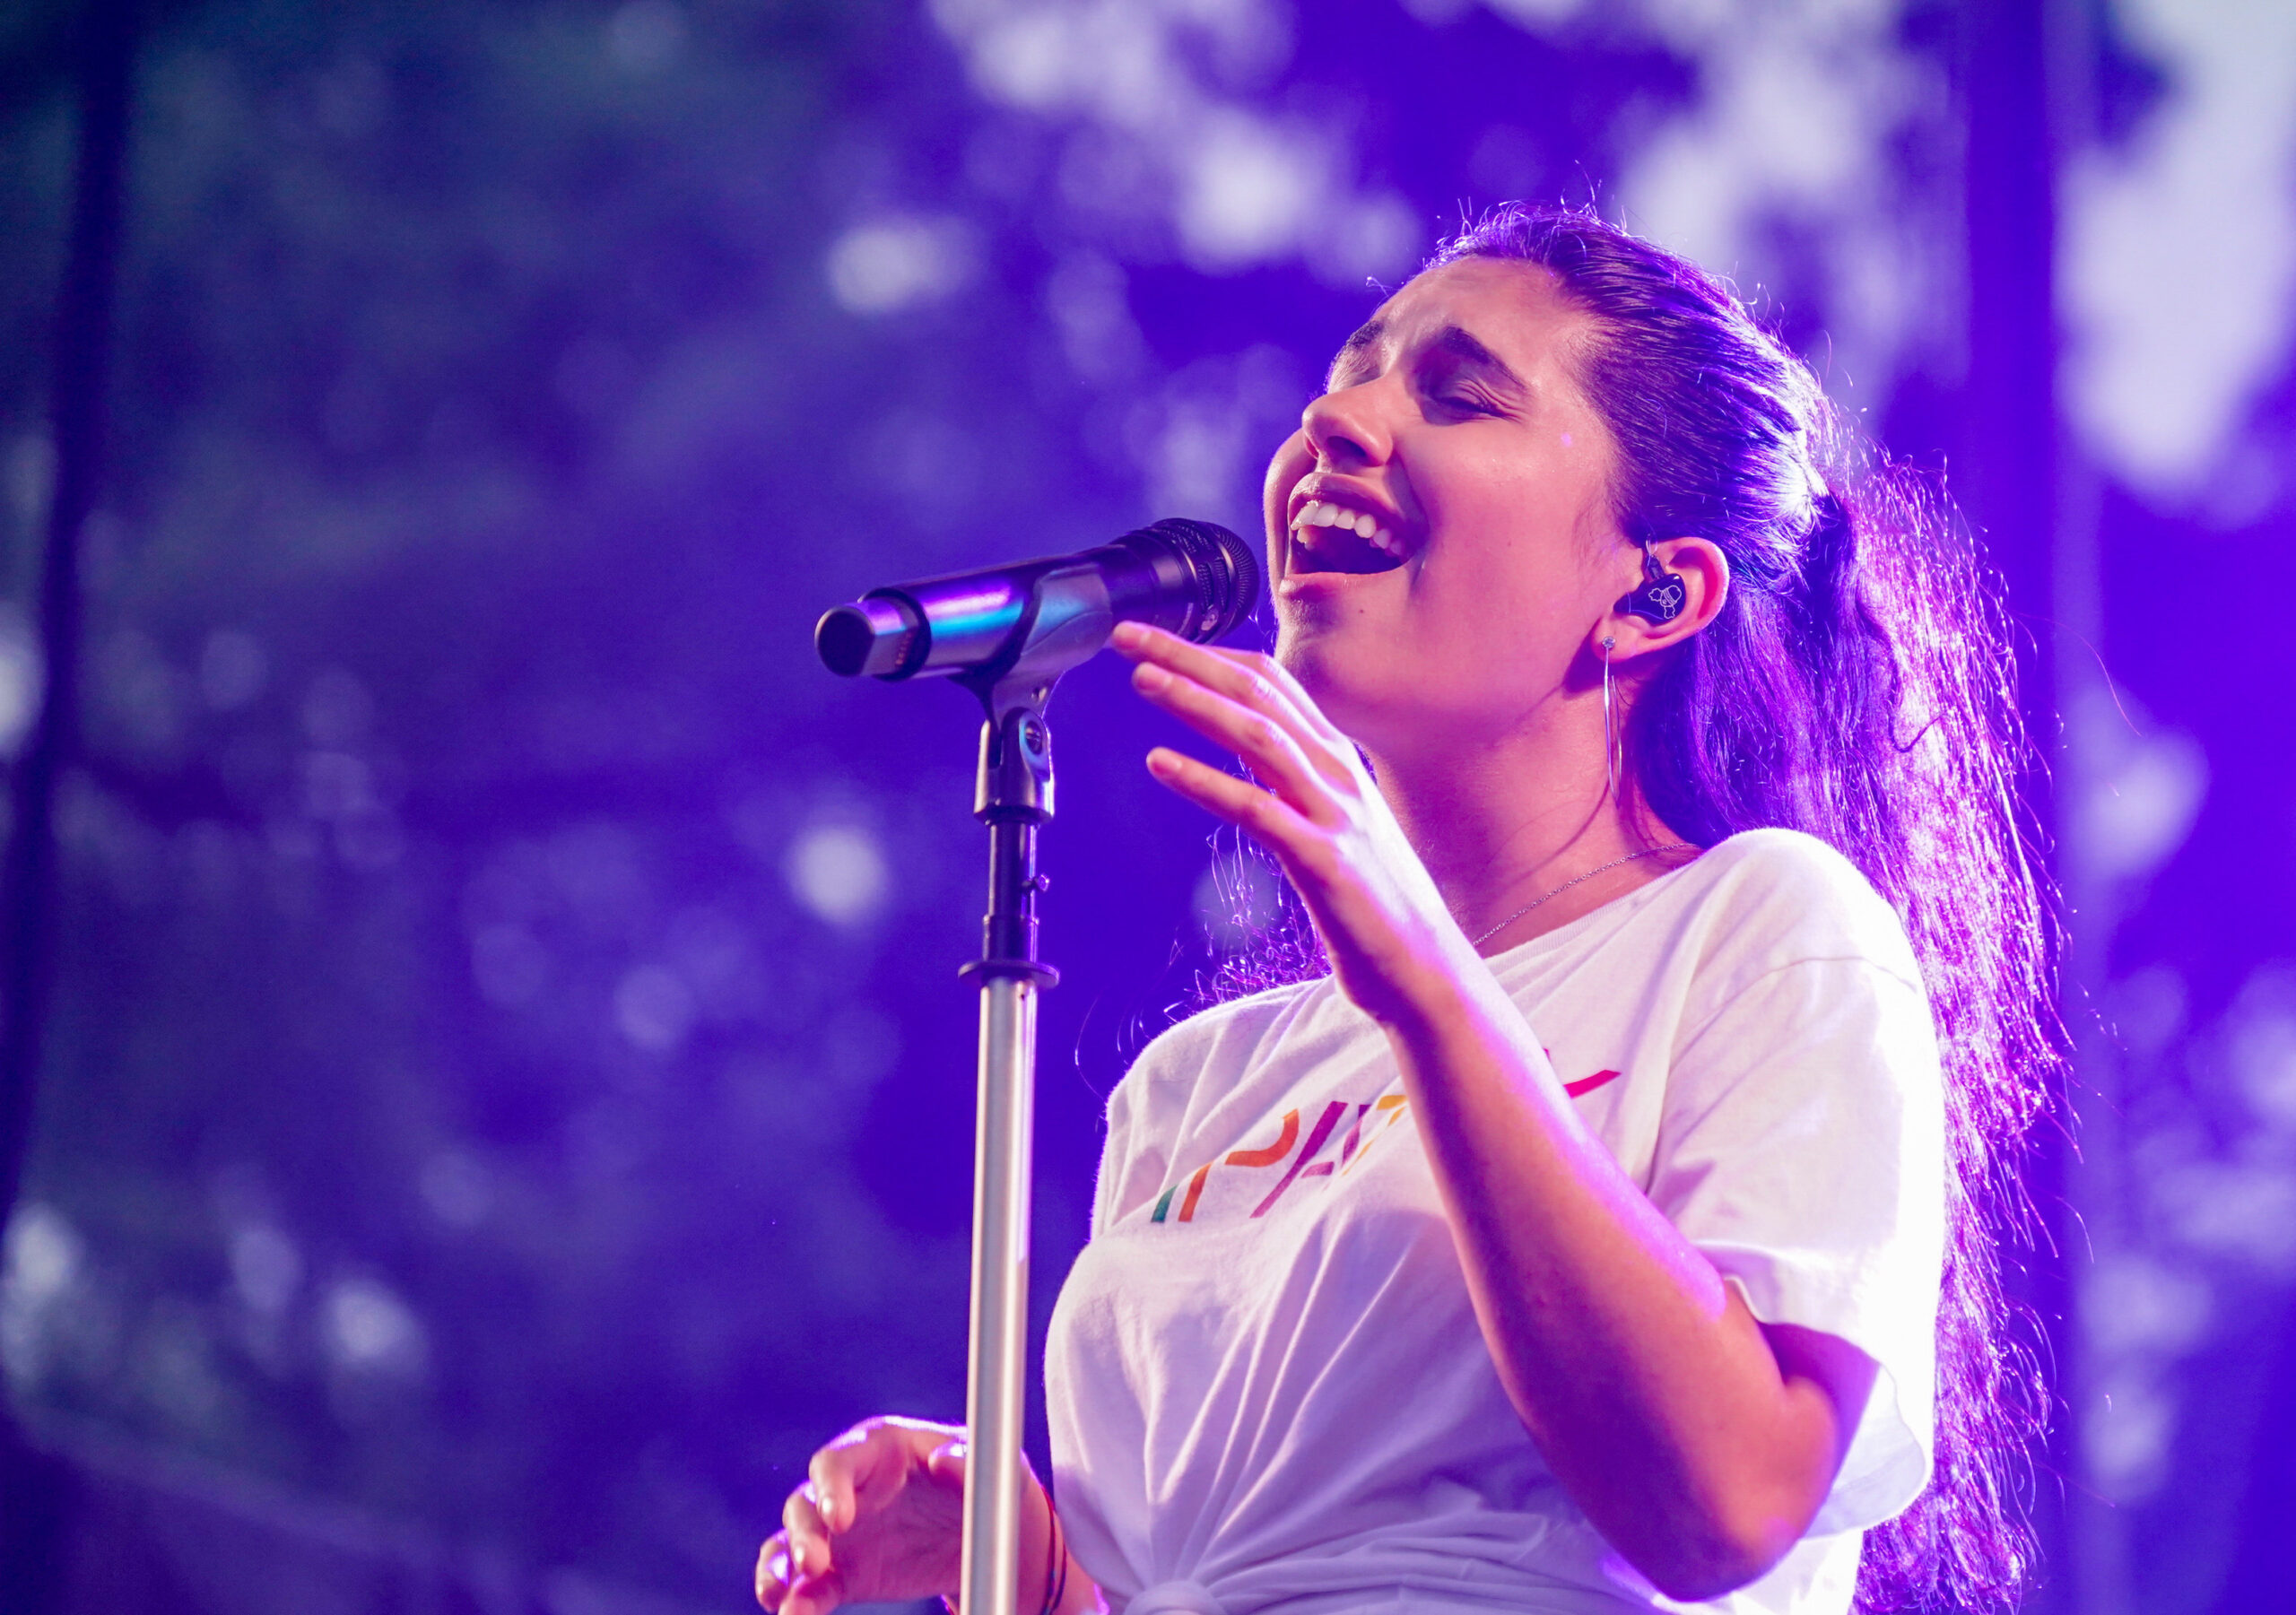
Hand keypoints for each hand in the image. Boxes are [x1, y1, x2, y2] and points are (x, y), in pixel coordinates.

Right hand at [755, 1417, 966, 1614]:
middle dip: (802, 1534)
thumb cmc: (979, 1484)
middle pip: (805, 1504)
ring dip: (780, 1570)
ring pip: (789, 1545)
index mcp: (877, 1450)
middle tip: (811, 1563)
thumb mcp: (987, 1468)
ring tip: (784, 1600)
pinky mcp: (840, 1573)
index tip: (838, 1518)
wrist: (977, 1533)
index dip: (830, 1486)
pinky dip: (795, 1601)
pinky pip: (807, 1587)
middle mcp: (847, 1488)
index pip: (837, 1461)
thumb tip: (945, 1461)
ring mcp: (838, 1533)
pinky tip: (793, 1614)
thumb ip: (966, 1462)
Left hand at [1111, 622, 1471, 1028]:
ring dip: (1195, 700)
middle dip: (1189, 657)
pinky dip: (1205, 780)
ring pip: (1260, 735)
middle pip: (1259, 692)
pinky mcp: (1325, 860)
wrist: (1424, 969)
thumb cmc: (1370, 899)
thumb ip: (1291, 778)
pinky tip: (1160, 763)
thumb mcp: (1329, 820)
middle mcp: (1337, 772)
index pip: (1271, 681)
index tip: (1155, 638)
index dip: (1211, 652)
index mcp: (1334, 758)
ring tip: (1141, 679)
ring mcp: (1334, 813)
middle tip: (1125, 636)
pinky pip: (1257, 809)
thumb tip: (1244, 743)